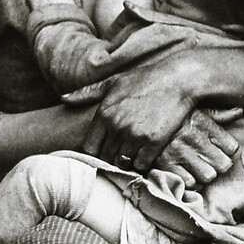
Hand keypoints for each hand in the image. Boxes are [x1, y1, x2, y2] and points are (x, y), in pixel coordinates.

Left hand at [82, 55, 196, 169]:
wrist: (178, 79)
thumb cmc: (145, 79)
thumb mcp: (114, 82)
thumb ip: (87, 93)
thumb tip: (64, 97)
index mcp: (104, 113)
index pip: (89, 147)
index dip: (94, 153)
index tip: (102, 152)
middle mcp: (116, 126)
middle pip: (105, 158)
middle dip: (110, 158)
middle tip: (118, 156)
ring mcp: (135, 135)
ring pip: (122, 163)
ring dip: (126, 162)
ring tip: (131, 156)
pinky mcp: (154, 142)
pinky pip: (141, 164)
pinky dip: (142, 163)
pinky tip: (145, 154)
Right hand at [144, 108, 242, 188]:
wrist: (137, 114)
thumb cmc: (171, 114)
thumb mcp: (194, 109)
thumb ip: (218, 114)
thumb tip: (239, 111)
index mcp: (203, 122)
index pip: (232, 147)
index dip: (229, 151)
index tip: (222, 150)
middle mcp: (194, 137)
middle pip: (224, 165)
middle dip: (219, 165)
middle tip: (211, 161)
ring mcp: (180, 152)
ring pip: (208, 176)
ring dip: (204, 175)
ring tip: (197, 167)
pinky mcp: (166, 164)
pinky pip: (189, 182)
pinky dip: (189, 180)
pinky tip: (184, 172)